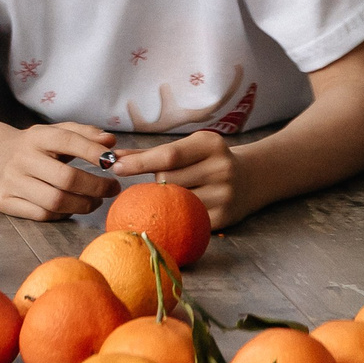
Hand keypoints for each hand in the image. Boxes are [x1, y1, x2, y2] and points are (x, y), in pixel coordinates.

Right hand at [0, 121, 119, 220]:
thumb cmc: (32, 147)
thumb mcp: (53, 133)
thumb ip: (83, 134)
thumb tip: (111, 142)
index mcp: (35, 136)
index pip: (67, 140)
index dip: (94, 152)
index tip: (113, 162)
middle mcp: (20, 158)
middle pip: (66, 178)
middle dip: (97, 186)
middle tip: (112, 188)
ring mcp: (10, 181)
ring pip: (56, 201)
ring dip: (83, 204)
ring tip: (95, 201)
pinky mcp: (3, 201)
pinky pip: (42, 214)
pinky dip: (63, 214)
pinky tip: (70, 207)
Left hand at [108, 130, 237, 227]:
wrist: (251, 179)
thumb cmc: (206, 160)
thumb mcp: (187, 148)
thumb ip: (150, 153)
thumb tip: (113, 157)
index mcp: (210, 144)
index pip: (168, 155)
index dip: (139, 162)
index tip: (115, 165)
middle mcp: (221, 167)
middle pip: (168, 179)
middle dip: (155, 181)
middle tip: (161, 181)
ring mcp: (225, 194)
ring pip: (176, 200)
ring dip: (165, 199)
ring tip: (175, 193)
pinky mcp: (225, 218)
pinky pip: (187, 218)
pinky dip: (177, 215)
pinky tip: (179, 210)